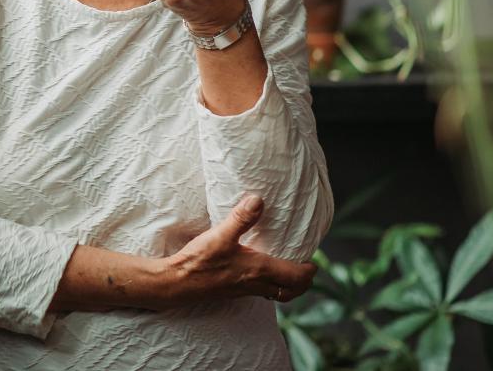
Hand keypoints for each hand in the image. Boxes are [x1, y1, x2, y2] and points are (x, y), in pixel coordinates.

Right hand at [161, 195, 316, 306]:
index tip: (315, 262)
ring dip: (287, 285)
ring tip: (288, 270)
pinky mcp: (233, 291)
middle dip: (302, 283)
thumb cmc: (199, 261)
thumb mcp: (220, 235)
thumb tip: (258, 199)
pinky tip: (260, 272)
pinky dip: (270, 285)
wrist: (177, 284)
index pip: (294, 277)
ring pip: (276, 293)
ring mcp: (244, 290)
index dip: (308, 271)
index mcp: (258, 269)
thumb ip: (241, 218)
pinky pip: (261, 291)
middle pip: (289, 291)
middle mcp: (255, 283)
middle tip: (306, 268)